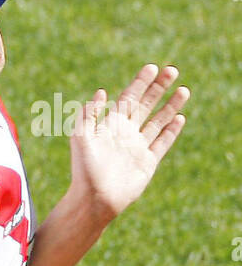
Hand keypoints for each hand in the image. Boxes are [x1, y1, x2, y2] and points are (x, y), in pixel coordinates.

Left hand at [68, 64, 188, 221]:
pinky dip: (171, 130)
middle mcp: (126, 131)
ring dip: (171, 105)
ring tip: (184, 90)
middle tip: (173, 70)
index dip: (141, 82)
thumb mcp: (81, 135)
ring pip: (158, 121)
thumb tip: (101, 92)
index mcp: (111, 123)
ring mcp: (138, 146)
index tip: (152, 67)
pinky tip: (180, 118)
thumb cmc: (84, 168)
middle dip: (159, 87)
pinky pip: (162, 142)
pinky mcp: (148, 162)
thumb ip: (89, 113)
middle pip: (146, 104)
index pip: (129, 96)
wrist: (95, 198)